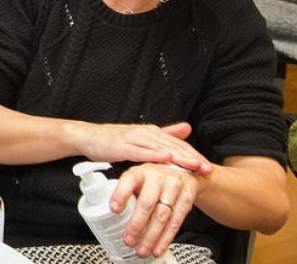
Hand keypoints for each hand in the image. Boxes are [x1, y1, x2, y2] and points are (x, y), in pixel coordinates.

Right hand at [70, 121, 213, 174]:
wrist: (87, 137)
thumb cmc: (113, 140)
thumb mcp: (142, 137)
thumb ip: (165, 133)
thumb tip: (188, 128)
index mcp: (151, 132)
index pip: (177, 144)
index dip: (194, 154)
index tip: (209, 166)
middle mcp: (145, 133)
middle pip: (172, 146)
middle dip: (191, 157)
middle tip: (208, 168)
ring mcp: (133, 138)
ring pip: (160, 148)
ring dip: (178, 156)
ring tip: (194, 165)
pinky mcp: (121, 146)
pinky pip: (140, 151)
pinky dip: (153, 154)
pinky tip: (166, 158)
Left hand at [112, 163, 201, 257]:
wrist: (183, 172)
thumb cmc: (152, 179)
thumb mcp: (137, 179)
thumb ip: (126, 193)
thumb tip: (110, 216)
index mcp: (139, 172)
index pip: (128, 181)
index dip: (120, 195)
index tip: (114, 209)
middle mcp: (157, 177)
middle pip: (147, 203)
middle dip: (137, 225)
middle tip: (129, 240)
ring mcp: (173, 187)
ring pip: (162, 216)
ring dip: (151, 236)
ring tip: (142, 250)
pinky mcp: (186, 198)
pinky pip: (176, 222)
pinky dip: (166, 238)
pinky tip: (158, 248)